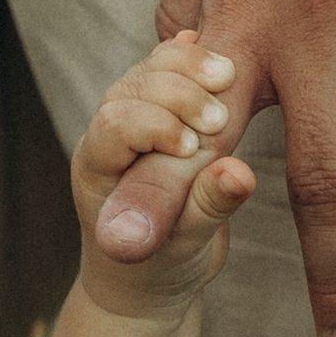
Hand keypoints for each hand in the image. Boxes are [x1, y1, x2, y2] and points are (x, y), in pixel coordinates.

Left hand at [73, 45, 256, 312]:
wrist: (150, 278)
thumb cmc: (158, 272)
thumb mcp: (185, 249)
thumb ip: (207, 209)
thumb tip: (238, 173)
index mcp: (97, 168)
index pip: (115, 124)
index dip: (156, 125)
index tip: (194, 148)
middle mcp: (108, 136)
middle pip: (133, 87)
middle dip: (178, 91)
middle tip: (220, 116)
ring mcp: (134, 117)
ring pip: (152, 70)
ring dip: (190, 67)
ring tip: (229, 75)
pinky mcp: (164, 110)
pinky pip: (172, 71)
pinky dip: (195, 61)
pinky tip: (219, 58)